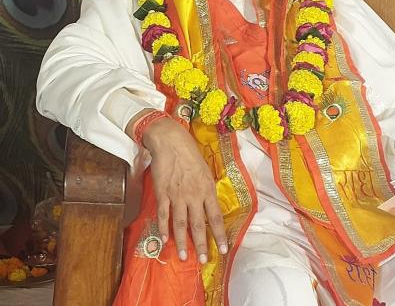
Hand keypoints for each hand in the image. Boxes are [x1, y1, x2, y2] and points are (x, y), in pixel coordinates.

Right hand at [142, 118, 227, 263]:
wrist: (171, 142)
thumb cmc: (191, 154)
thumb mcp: (206, 170)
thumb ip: (207, 189)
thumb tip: (209, 206)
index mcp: (207, 189)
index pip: (216, 217)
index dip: (220, 234)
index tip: (224, 249)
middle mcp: (193, 195)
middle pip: (198, 224)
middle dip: (202, 244)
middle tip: (203, 260)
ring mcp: (177, 196)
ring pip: (180, 224)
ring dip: (182, 242)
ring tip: (184, 257)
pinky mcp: (162, 194)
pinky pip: (163, 215)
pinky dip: (163, 229)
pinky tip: (165, 241)